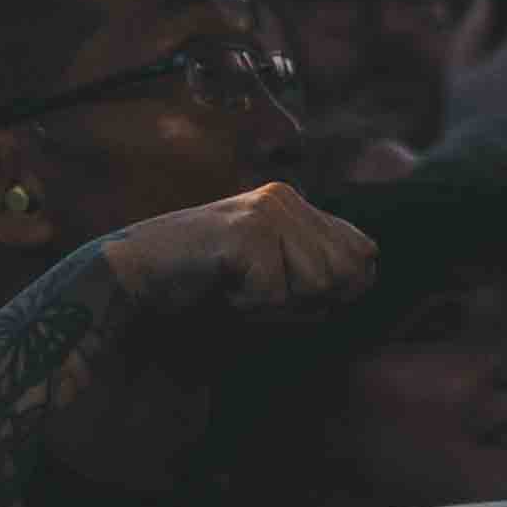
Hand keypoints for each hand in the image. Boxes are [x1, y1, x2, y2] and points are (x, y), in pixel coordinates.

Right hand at [104, 180, 375, 320]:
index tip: (282, 298)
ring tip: (232, 290)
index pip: (365, 255)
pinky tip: (217, 289)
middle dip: (305, 303)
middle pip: (348, 273)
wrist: (133, 290)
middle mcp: (287, 199)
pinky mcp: (247, 230)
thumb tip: (373, 269)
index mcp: (298, 208)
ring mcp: (268, 210)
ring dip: (274, 307)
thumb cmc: (203, 295)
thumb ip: (319, 277)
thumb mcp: (272, 286)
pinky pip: (276, 293)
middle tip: (251, 296)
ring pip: (318, 284)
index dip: (334, 294)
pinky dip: (248, 307)